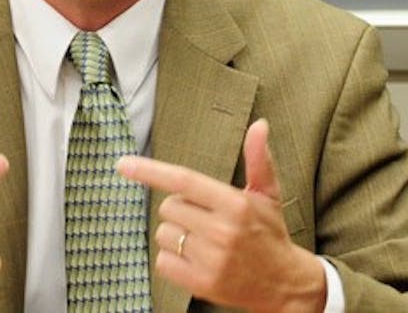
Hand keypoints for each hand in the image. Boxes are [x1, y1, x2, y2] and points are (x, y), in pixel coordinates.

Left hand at [117, 119, 325, 312]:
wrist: (285, 284)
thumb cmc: (269, 233)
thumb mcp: (266, 195)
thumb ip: (258, 158)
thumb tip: (259, 124)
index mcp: (235, 205)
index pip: (183, 180)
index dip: (150, 171)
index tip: (123, 164)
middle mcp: (222, 231)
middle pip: (169, 206)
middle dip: (181, 209)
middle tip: (206, 219)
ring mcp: (211, 260)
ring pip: (164, 233)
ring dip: (176, 234)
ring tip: (204, 241)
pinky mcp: (201, 284)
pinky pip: (162, 261)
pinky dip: (172, 259)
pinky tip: (196, 260)